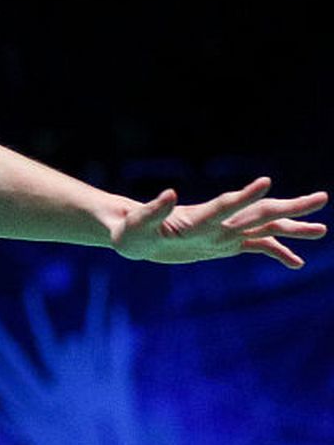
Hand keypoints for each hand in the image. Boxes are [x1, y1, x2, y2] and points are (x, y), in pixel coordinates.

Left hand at [112, 178, 327, 268]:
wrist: (132, 234)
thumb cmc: (129, 229)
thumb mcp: (135, 223)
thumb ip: (152, 210)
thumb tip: (169, 193)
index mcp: (196, 218)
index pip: (226, 206)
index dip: (246, 196)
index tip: (267, 182)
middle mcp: (216, 223)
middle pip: (258, 213)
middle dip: (289, 207)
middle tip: (321, 198)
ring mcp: (222, 233)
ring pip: (264, 228)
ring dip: (292, 228)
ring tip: (322, 229)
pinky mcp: (222, 245)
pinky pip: (255, 247)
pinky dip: (276, 253)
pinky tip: (296, 262)